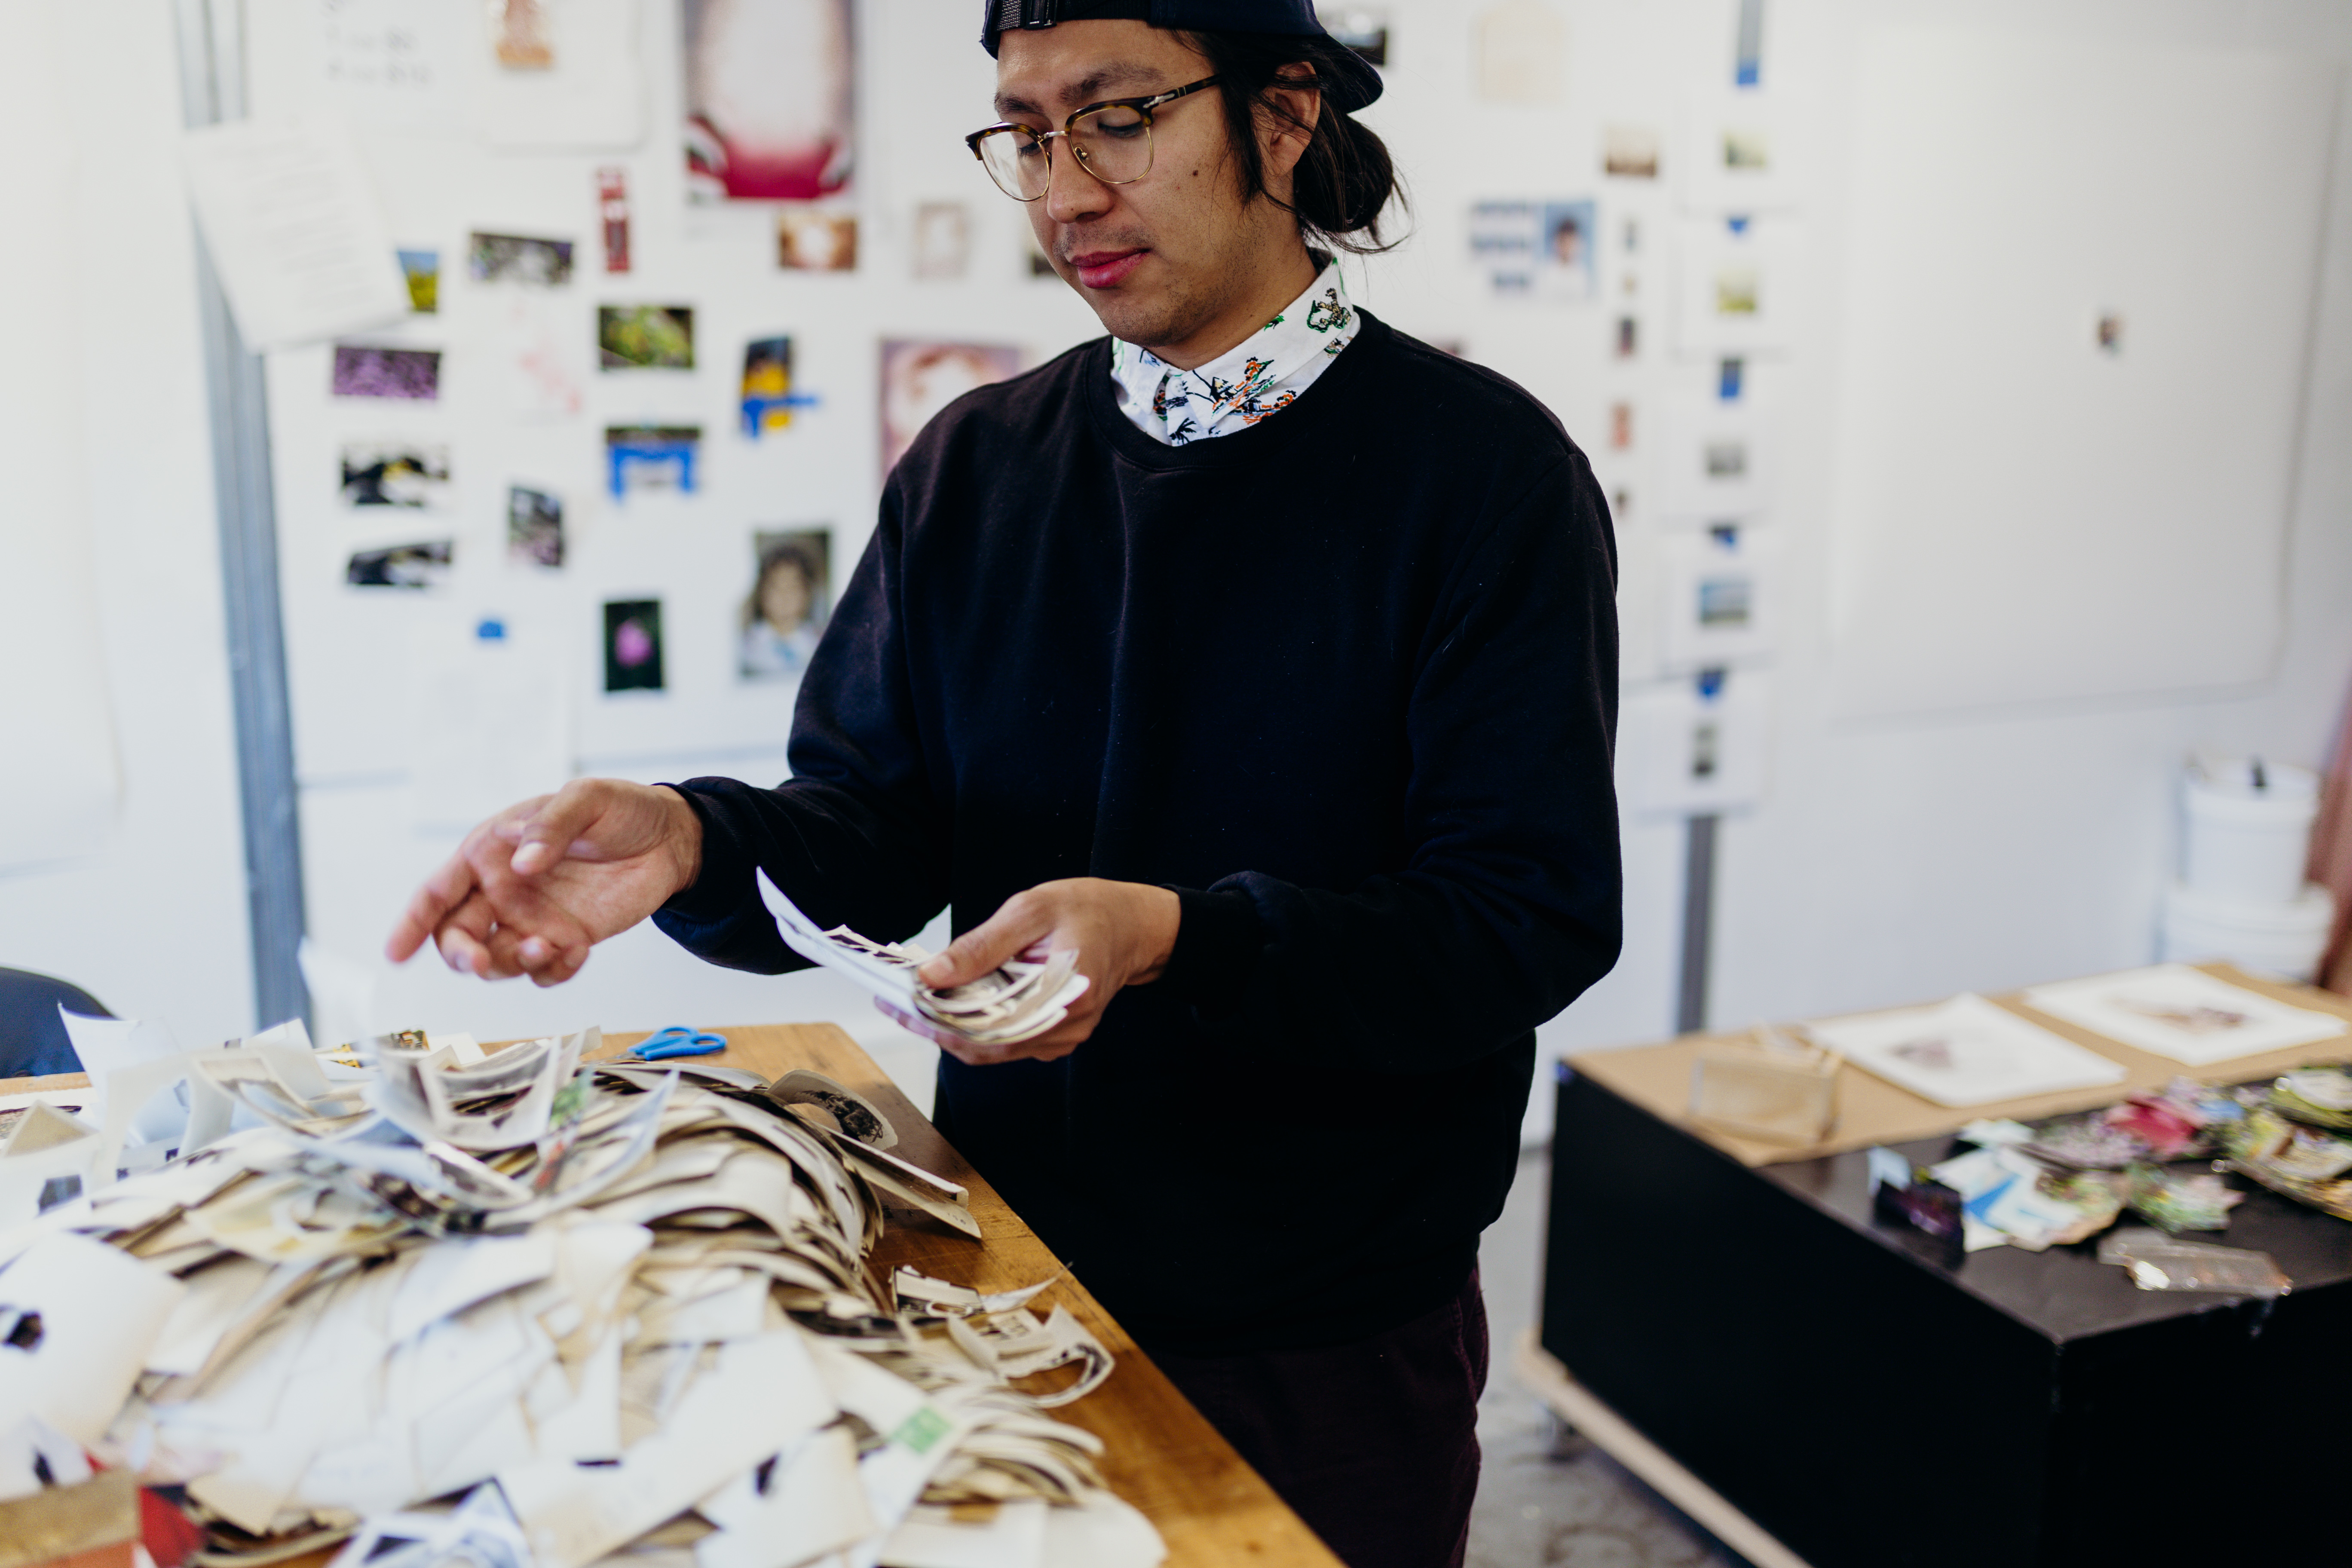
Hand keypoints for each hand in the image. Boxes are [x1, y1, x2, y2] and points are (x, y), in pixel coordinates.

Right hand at [385, 779, 704, 986]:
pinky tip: (577, 952)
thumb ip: (550, 827)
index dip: (412, 922)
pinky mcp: (565, 940)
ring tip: (551, 946)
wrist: (669, 838)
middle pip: (457, 936)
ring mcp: (532, 919)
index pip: (438, 891)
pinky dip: (552, 971)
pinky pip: (543, 971)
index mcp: (491, 852)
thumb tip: (522, 863)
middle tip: (481, 961)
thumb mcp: (586, 801)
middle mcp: (503, 891)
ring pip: (497, 960)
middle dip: (461, 955)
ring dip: (511, 963)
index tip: (394, 954)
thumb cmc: (619, 809)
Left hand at [884, 878, 1180, 1065]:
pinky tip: (952, 1003)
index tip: (901, 1003)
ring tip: (915, 1002)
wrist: (1133, 925)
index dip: (939, 1021)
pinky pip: (1006, 1042)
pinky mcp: (1055, 1036)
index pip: (989, 1025)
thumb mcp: (1031, 911)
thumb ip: (981, 945)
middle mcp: (1064, 1026)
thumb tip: (933, 975)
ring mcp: (1061, 1037)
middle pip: (985, 1044)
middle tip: (896, 1003)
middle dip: (935, 1026)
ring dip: (951, 1028)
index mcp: (1063, 993)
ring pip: (992, 1048)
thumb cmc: (1088, 910)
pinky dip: (975, 1026)